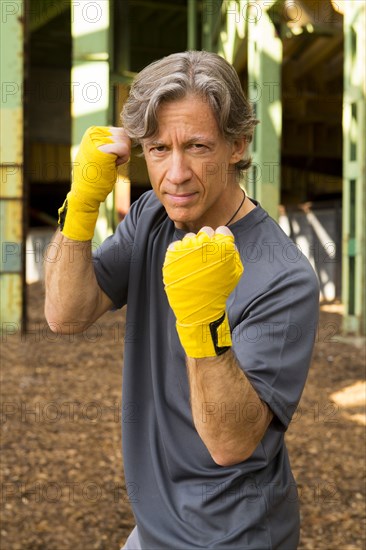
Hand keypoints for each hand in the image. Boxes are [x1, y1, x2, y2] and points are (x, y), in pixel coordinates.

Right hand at [58, 126, 130, 240]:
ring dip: (122, 155)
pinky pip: (125, 149)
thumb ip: (109, 141)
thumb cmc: (95, 176)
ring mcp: (97, 140)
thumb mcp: (100, 152)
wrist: (85, 193)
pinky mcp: (103, 149)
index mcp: (92, 131)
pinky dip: (123, 159)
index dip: (119, 147)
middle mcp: (93, 133)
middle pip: (124, 134)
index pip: (119, 131)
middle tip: (108, 163)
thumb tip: (127, 132)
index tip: (107, 159)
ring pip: (126, 140)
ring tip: (108, 164)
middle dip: (122, 150)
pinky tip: (112, 166)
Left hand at [163, 226, 242, 357]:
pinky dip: (179, 253)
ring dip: (192, 247)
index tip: (218, 250)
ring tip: (193, 263)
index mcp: (223, 247)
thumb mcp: (235, 271)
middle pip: (205, 231)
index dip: (221, 240)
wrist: (199, 309)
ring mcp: (187, 249)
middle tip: (205, 256)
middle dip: (206, 241)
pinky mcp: (173, 255)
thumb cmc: (219, 291)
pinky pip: (175, 245)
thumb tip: (226, 239)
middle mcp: (205, 245)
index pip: (222, 231)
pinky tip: (183, 264)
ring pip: (189, 237)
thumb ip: (233, 252)